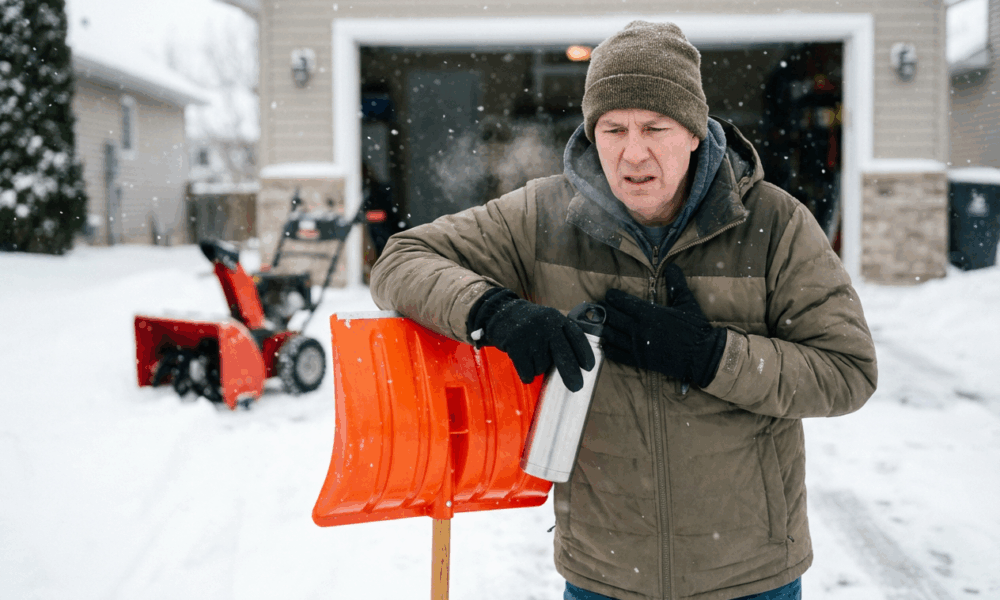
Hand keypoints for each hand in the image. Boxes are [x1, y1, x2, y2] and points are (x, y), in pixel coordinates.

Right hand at [469, 288, 595, 391]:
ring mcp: (531, 335)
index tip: (589, 368)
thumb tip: (575, 366)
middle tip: (576, 387)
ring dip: (538, 368)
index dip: (585, 353)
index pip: (576, 337)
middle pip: (563, 355)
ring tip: (531, 356)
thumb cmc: (530, 324)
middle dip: (571, 374)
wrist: (501, 313)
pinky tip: (524, 365)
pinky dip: (527, 375)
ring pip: (542, 366)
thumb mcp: (548, 321)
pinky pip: (527, 371)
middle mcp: (547, 326)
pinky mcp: (516, 345)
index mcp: (558, 319)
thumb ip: (560, 336)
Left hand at [599, 264, 726, 387]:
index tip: (609, 294)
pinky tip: (606, 343)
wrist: (702, 355)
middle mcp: (638, 329)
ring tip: (599, 322)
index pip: (622, 302)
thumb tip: (672, 266)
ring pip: (610, 335)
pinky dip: (608, 347)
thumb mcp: (687, 302)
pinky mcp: (639, 361)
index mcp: (649, 313)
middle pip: (612, 317)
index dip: (612, 297)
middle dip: (604, 310)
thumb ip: (677, 284)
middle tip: (599, 306)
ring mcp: (637, 346)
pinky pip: (616, 354)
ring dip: (603, 327)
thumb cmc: (695, 328)